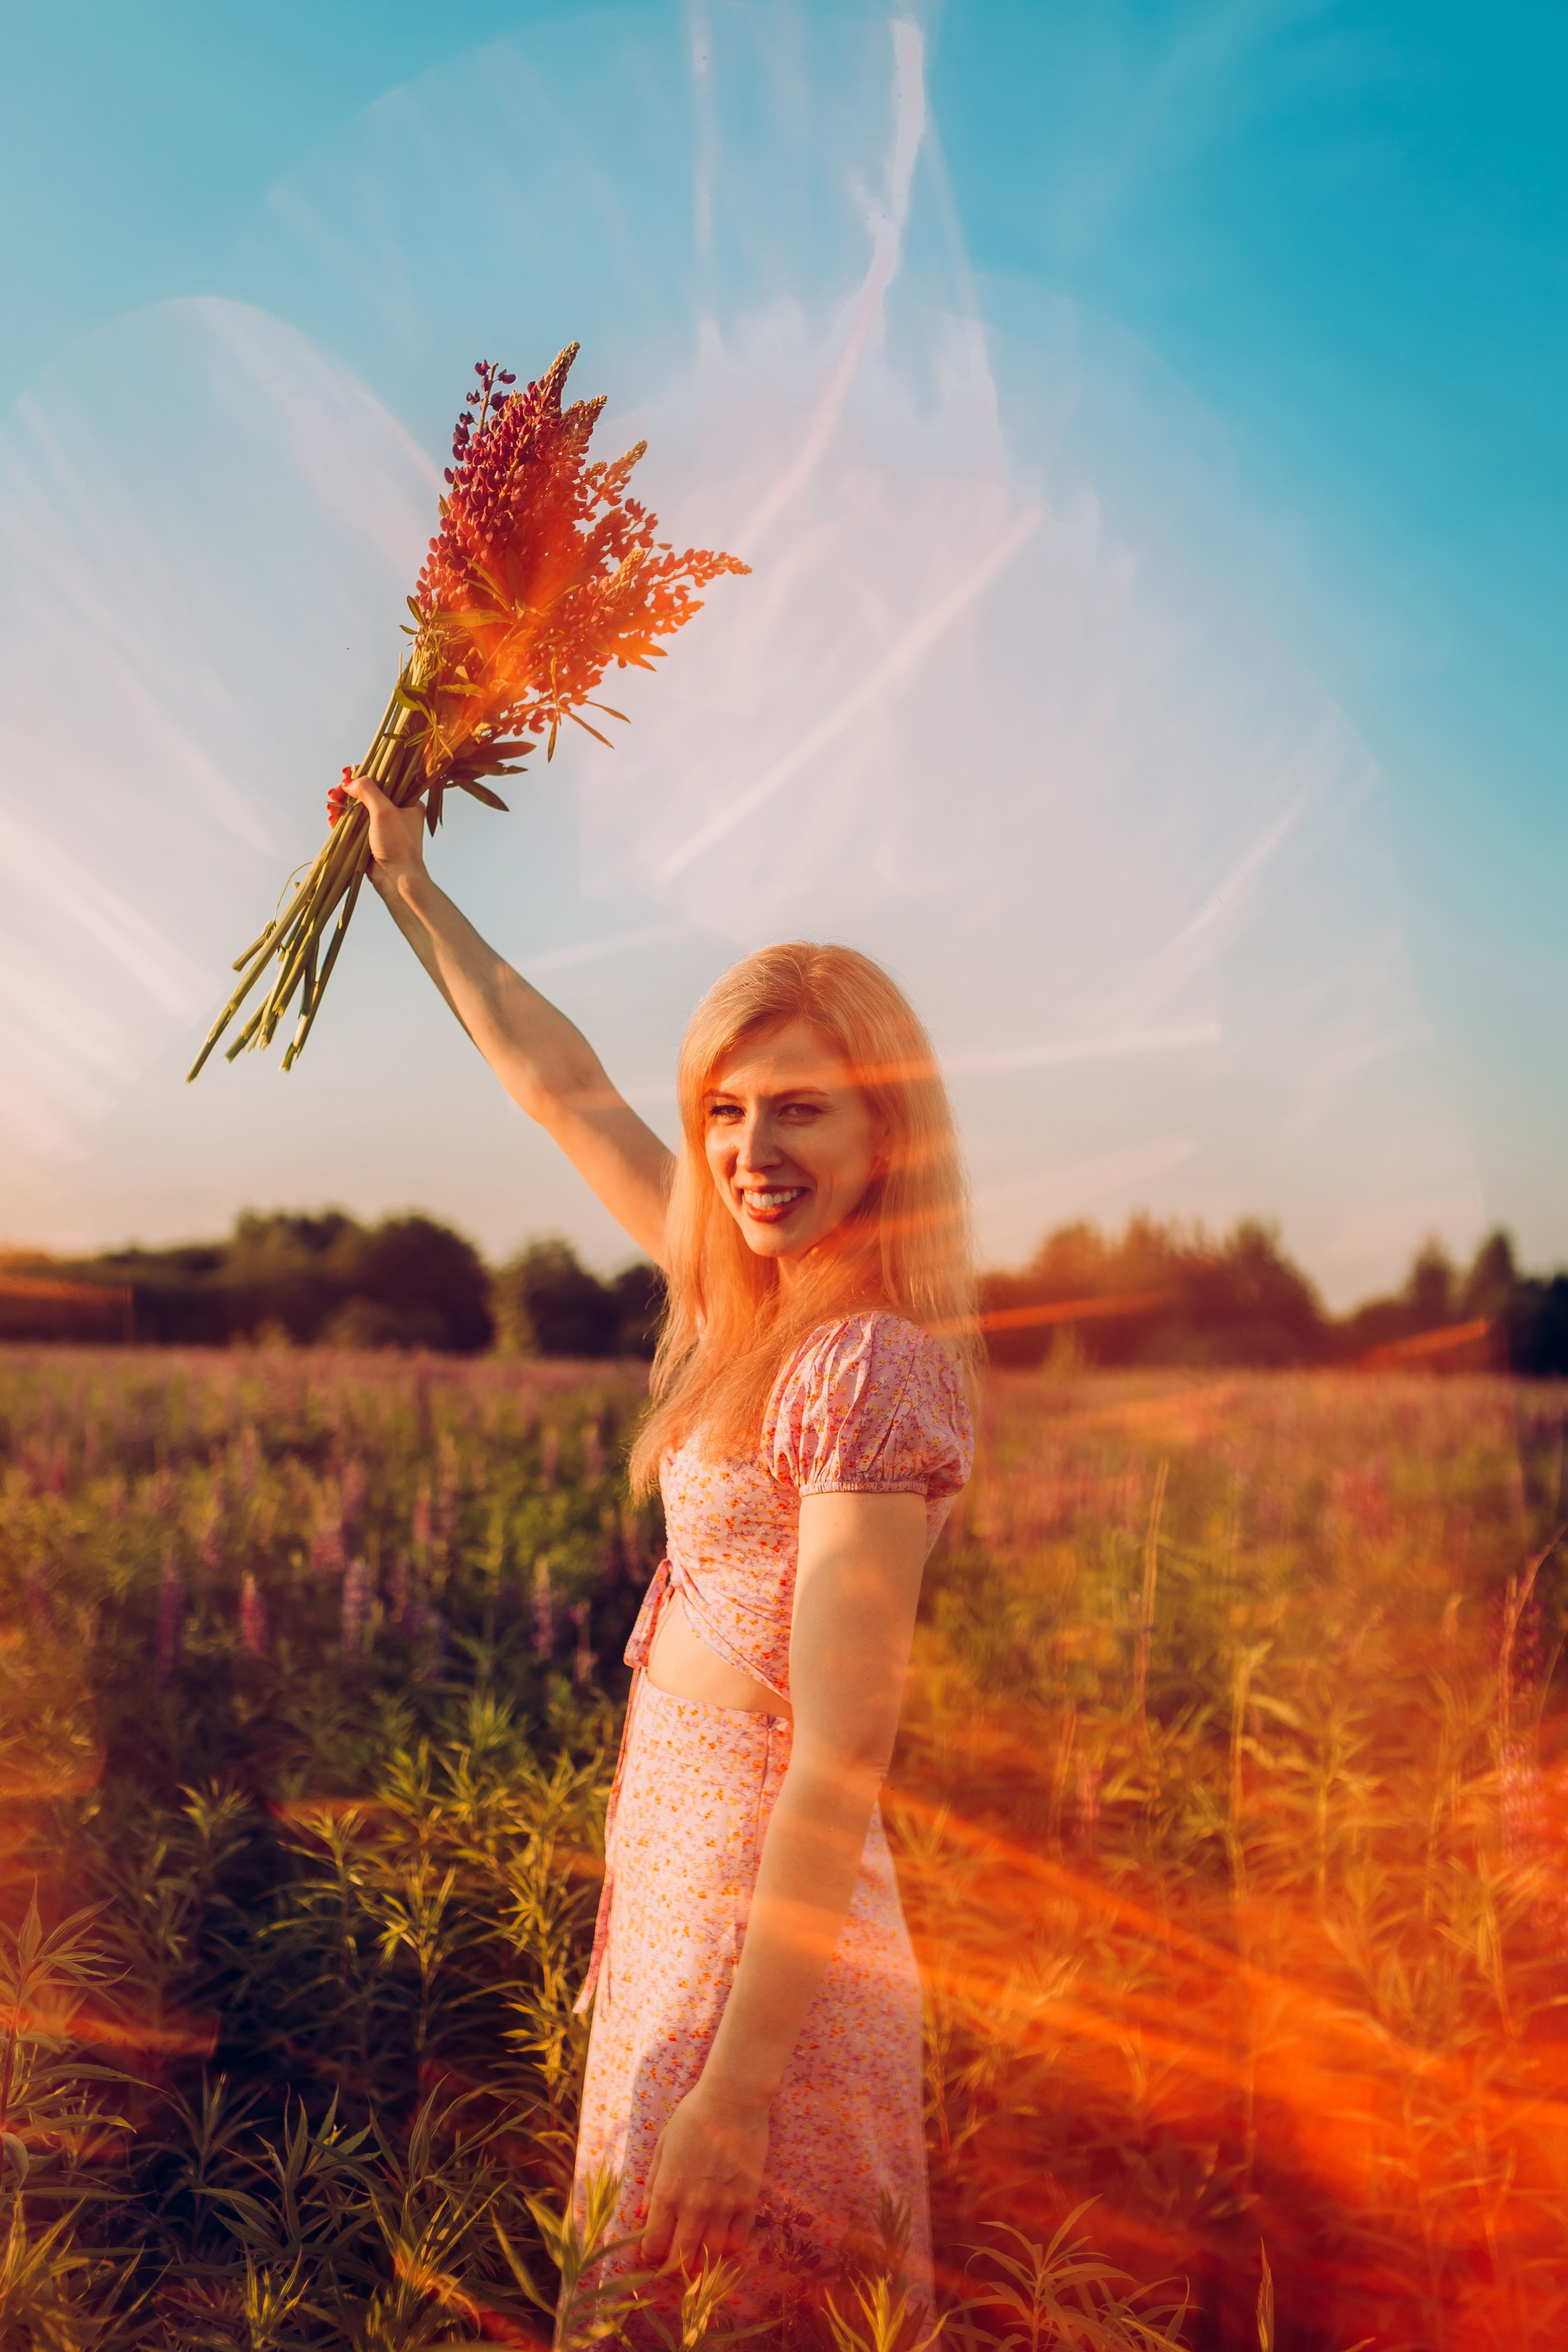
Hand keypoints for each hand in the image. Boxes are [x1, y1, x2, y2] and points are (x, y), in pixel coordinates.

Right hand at [338, 771, 428, 883]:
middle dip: (347, 792)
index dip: (363, 773)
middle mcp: (397, 812)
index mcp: (408, 802)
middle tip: (333, 793)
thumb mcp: (384, 811)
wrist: (397, 879)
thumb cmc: (398, 845)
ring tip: (330, 807)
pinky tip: (332, 819)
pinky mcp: (371, 839)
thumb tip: (349, 781)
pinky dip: (342, 820)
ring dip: (342, 806)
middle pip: (367, 793)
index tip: (345, 773)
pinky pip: (354, 825)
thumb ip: (368, 790)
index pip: (384, 778)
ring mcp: (383, 827)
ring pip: (358, 808)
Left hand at [639, 2081, 768, 2270]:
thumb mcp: (662, 2147)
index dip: (650, 2257)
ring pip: (709, 2257)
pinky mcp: (747, 2202)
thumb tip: (642, 2216)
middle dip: (673, 2268)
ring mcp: (722, 2207)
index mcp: (667, 2193)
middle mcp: (692, 2207)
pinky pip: (738, 2241)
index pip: (653, 2246)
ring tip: (698, 2255)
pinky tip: (723, 2243)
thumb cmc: (692, 2117)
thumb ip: (653, 2185)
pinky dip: (729, 2250)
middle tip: (674, 2260)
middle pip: (680, 2260)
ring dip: (702, 2262)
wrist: (733, 2099)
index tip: (652, 2254)